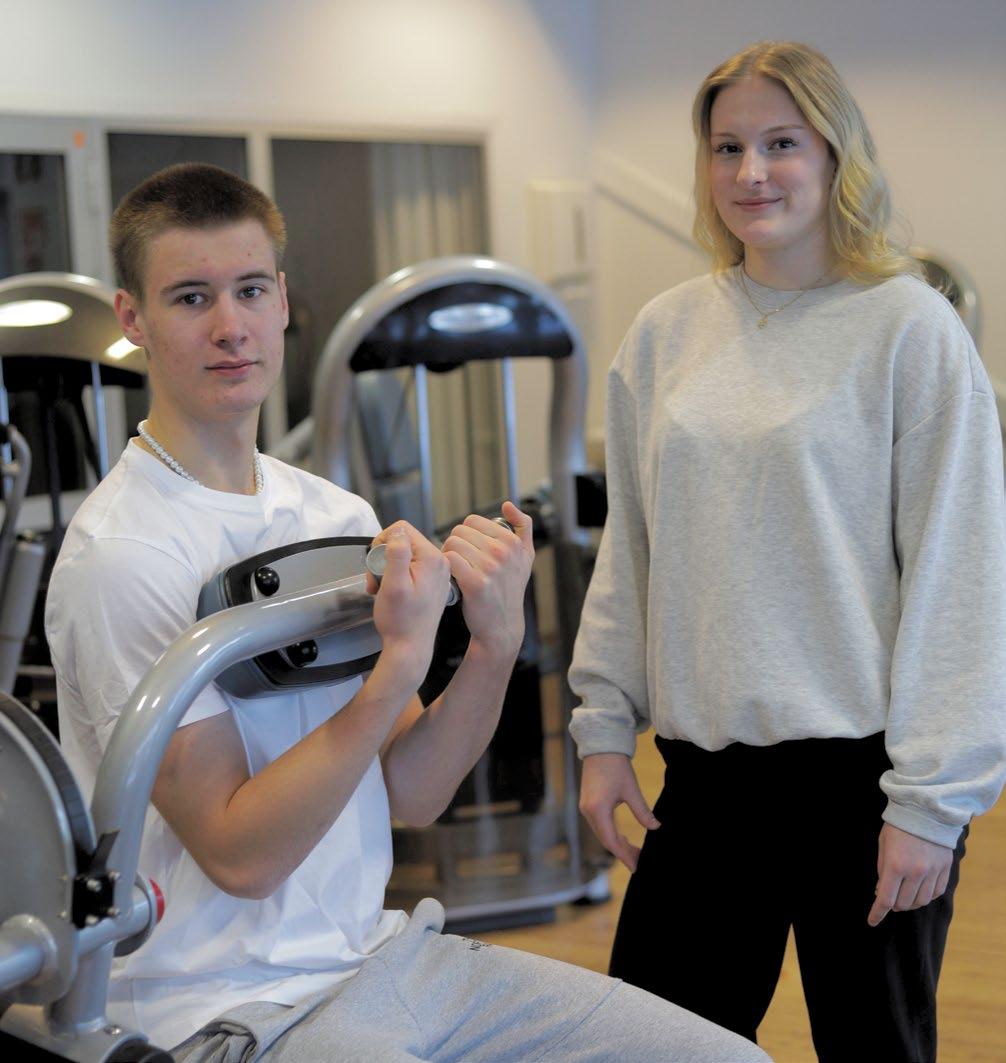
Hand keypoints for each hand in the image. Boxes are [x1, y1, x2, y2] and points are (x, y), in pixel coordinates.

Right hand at [368, 522, 449, 673]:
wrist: (410, 648)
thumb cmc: (400, 620)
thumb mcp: (393, 584)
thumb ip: (397, 554)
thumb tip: (397, 532)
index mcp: (432, 558)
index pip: (402, 529)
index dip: (382, 542)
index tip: (375, 563)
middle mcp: (440, 562)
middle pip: (404, 541)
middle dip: (384, 557)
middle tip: (376, 580)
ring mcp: (438, 573)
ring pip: (406, 555)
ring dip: (389, 568)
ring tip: (382, 588)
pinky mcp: (433, 583)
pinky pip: (412, 568)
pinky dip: (398, 576)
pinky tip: (393, 592)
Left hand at [441, 500, 534, 659]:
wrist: (502, 625)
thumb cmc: (509, 589)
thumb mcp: (526, 557)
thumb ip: (523, 527)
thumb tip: (508, 504)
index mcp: (513, 542)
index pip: (473, 521)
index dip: (465, 534)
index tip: (468, 549)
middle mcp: (504, 552)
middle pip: (460, 531)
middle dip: (455, 543)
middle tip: (458, 559)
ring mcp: (491, 568)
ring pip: (452, 544)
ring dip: (447, 554)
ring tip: (453, 567)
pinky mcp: (476, 584)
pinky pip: (450, 560)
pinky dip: (446, 567)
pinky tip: (451, 575)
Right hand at [579, 753, 658, 872]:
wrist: (600, 746)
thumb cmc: (616, 766)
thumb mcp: (632, 790)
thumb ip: (643, 812)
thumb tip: (656, 828)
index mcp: (598, 810)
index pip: (611, 841)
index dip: (625, 856)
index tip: (637, 867)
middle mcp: (588, 812)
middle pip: (605, 840)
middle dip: (623, 852)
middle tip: (640, 861)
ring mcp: (586, 808)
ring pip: (602, 833)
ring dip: (617, 844)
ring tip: (635, 851)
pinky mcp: (588, 803)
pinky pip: (599, 825)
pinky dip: (612, 834)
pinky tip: (624, 837)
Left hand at [867, 822, 953, 926]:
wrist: (925, 810)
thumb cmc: (898, 826)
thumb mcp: (883, 845)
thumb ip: (883, 871)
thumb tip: (882, 893)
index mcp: (896, 865)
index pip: (886, 899)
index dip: (878, 913)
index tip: (872, 921)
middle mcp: (916, 872)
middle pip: (904, 903)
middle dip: (894, 904)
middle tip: (889, 898)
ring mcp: (933, 872)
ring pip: (921, 901)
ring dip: (910, 902)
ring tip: (904, 894)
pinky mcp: (946, 869)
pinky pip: (936, 893)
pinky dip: (926, 896)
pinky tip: (920, 890)